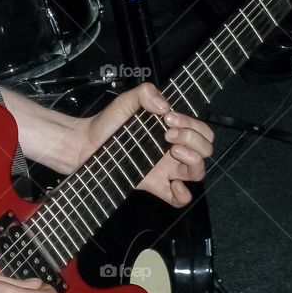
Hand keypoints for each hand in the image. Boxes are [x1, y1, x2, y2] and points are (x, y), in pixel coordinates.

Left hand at [84, 83, 213, 206]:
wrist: (86, 143)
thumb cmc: (107, 123)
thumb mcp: (126, 101)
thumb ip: (145, 93)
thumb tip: (164, 106)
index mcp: (173, 131)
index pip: (201, 130)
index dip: (192, 124)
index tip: (168, 119)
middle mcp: (172, 151)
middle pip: (205, 149)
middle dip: (193, 139)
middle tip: (168, 134)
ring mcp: (165, 169)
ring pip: (198, 172)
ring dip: (193, 160)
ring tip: (172, 151)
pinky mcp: (153, 185)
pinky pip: (178, 199)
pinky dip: (183, 195)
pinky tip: (174, 183)